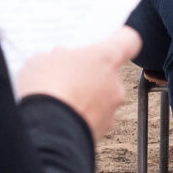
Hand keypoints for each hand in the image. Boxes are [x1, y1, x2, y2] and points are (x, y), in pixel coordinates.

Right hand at [16, 27, 141, 136]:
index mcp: (106, 58)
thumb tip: (62, 59)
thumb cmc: (46, 86)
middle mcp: (116, 84)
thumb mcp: (44, 60)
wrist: (46, 132)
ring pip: (100, 99)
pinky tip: (57, 118)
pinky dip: (78, 118)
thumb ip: (59, 57)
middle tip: (65, 75)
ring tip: (56, 100)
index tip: (110, 39)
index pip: (129, 40)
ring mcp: (110, 111)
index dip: (120, 39)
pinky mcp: (101, 134)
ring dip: (84, 99)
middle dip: (89, 74)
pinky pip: (91, 120)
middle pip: (108, 74)